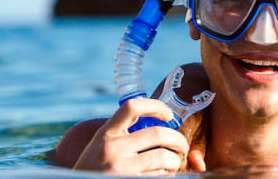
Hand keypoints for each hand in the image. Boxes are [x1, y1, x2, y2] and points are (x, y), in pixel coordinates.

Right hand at [73, 98, 189, 174]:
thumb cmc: (95, 169)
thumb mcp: (100, 146)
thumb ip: (122, 133)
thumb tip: (159, 121)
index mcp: (105, 134)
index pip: (132, 107)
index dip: (156, 106)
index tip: (168, 115)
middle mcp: (111, 149)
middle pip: (158, 134)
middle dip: (179, 140)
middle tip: (182, 146)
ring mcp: (120, 169)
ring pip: (164, 158)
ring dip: (176, 161)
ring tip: (174, 164)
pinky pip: (160, 176)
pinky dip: (168, 176)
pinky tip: (164, 175)